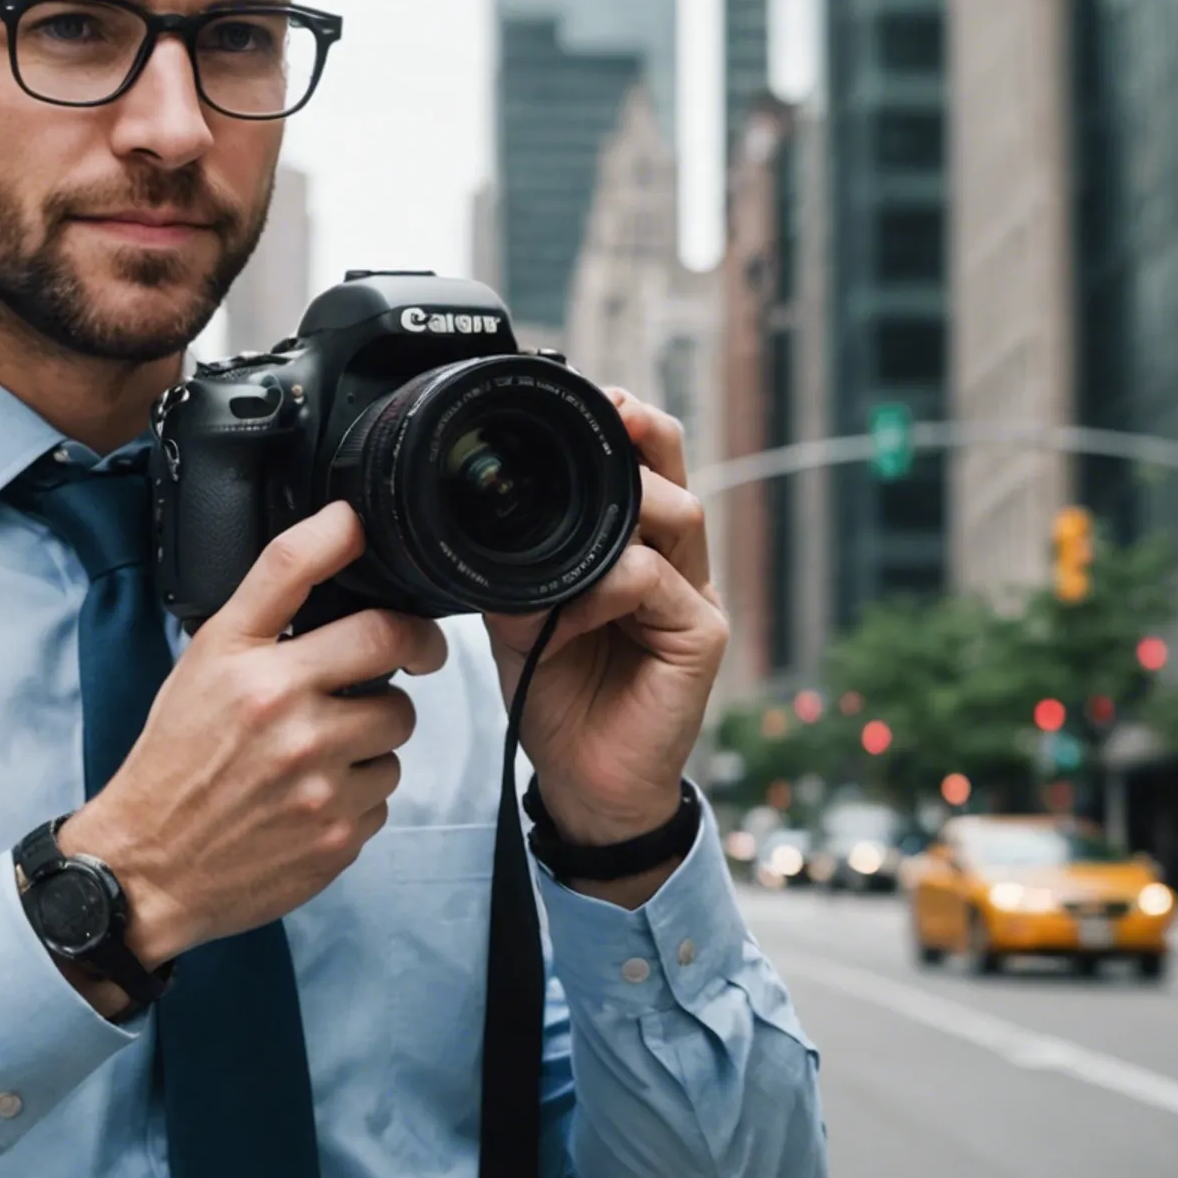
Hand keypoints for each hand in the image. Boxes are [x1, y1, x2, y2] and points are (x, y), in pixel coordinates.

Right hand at [60, 503, 449, 973]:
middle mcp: (298, 735)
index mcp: (267, 679)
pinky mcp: (336, 843)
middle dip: (385, 695)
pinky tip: (305, 799)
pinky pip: (378, 804)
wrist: (148, 863)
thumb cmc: (175, 752)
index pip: (379, 631)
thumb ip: (281, 577)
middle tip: (360, 694)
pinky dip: (352, 798)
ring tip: (310, 755)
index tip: (413, 631)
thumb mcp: (211, 648)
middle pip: (399, 697)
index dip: (413, 628)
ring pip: (392, 754)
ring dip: (366, 750)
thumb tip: (345, 520)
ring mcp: (322, 795)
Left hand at [484, 390, 726, 903]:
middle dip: (645, 434)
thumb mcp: (520, 617)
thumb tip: (476, 518)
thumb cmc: (559, 698)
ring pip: (678, 517)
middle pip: (677, 475)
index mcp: (637, 554)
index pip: (647, 471)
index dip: (627, 427)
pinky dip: (609, 588)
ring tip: (569, 534)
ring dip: (621, 512)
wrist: (583, 782)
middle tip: (610, 409)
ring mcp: (695, 601)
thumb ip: (514, 568)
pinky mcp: (701, 639)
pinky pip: (658, 584)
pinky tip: (572, 613)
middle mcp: (675, 569)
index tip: (592, 394)